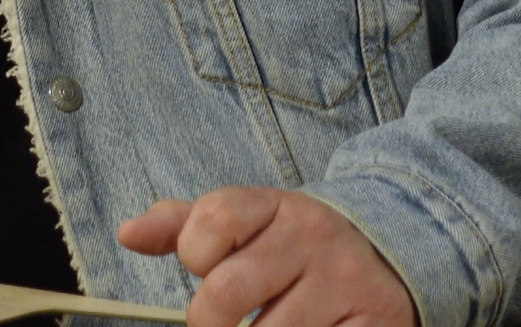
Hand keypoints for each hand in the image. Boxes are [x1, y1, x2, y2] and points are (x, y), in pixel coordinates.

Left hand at [117, 187, 415, 326]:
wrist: (392, 253)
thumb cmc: (298, 247)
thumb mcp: (249, 223)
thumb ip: (186, 225)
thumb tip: (128, 233)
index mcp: (275, 206)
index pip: (211, 220)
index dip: (193, 254)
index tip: (203, 271)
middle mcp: (312, 236)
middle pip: (226, 291)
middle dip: (208, 323)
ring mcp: (345, 281)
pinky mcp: (376, 322)